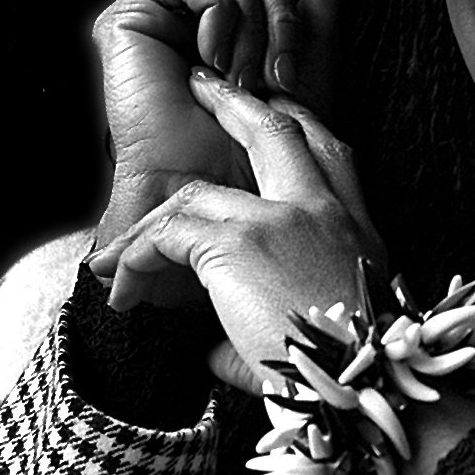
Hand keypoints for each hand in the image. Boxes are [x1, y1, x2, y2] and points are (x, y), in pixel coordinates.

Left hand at [84, 69, 385, 392]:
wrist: (361, 391)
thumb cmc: (347, 381)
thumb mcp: (321, 342)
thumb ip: (264, 335)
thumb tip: (216, 352)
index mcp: (356, 234)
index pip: (331, 158)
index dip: (300, 128)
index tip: (276, 112)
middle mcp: (326, 214)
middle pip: (277, 134)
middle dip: (236, 104)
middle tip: (204, 83)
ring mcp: (284, 219)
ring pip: (198, 199)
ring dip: (150, 229)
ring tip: (113, 253)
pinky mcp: (241, 242)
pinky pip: (170, 236)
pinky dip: (138, 262)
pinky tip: (124, 291)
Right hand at [91, 0, 347, 274]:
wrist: (201, 196)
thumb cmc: (248, 159)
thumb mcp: (297, 91)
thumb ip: (310, 36)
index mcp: (237, 37)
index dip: (299, 18)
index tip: (293, 70)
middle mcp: (201, 23)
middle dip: (279, 28)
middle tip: (272, 82)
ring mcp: (166, 18)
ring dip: (250, 26)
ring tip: (238, 80)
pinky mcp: (131, 16)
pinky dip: (215, 10)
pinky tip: (210, 58)